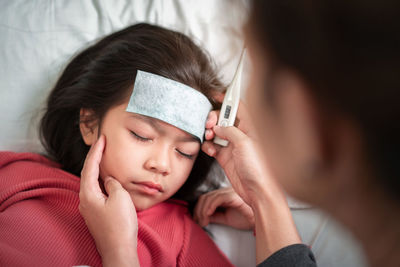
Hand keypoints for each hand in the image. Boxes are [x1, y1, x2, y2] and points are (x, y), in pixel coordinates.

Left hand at [79, 135, 139, 266]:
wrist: (118, 249)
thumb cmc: (120, 225)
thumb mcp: (120, 198)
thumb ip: (112, 184)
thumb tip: (108, 181)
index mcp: (88, 194)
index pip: (90, 167)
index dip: (96, 152)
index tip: (101, 139)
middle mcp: (85, 201)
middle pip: (88, 174)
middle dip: (94, 158)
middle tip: (101, 144)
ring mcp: (89, 209)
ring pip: (92, 183)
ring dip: (98, 170)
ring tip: (104, 158)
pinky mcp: (96, 214)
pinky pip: (96, 193)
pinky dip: (101, 182)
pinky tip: (108, 180)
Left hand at [194, 187, 254, 229]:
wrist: (262, 219)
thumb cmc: (248, 218)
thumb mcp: (227, 218)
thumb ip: (216, 216)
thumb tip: (204, 217)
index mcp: (224, 196)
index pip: (206, 198)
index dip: (198, 209)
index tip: (197, 220)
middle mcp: (226, 192)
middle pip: (205, 197)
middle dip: (198, 210)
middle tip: (198, 222)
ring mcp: (230, 192)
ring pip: (209, 197)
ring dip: (202, 211)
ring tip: (203, 222)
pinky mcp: (233, 195)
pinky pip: (218, 198)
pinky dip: (210, 206)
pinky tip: (208, 215)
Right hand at [203, 96, 281, 206]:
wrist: (258, 192)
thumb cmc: (260, 169)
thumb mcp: (245, 144)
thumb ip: (230, 131)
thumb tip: (218, 126)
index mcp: (252, 128)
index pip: (239, 107)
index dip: (228, 99)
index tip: (216, 94)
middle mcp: (242, 135)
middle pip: (224, 119)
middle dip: (214, 118)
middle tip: (209, 124)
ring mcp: (233, 146)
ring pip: (216, 132)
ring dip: (209, 132)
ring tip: (209, 137)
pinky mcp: (226, 157)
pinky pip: (213, 146)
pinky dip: (209, 146)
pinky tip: (210, 150)